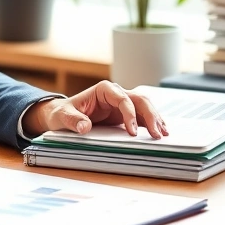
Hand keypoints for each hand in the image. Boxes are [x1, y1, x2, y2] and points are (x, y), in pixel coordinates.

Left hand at [22, 81, 167, 138]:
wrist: (62, 115)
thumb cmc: (62, 113)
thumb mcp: (62, 116)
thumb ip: (72, 120)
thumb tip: (84, 127)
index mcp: (103, 90)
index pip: (122, 99)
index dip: (130, 114)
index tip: (132, 132)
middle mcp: (116, 94)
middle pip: (139, 100)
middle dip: (150, 115)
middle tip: (156, 134)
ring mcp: (122, 104)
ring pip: (144, 107)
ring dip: (155, 119)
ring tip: (163, 134)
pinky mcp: (125, 115)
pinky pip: (142, 116)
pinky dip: (152, 123)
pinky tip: (161, 132)